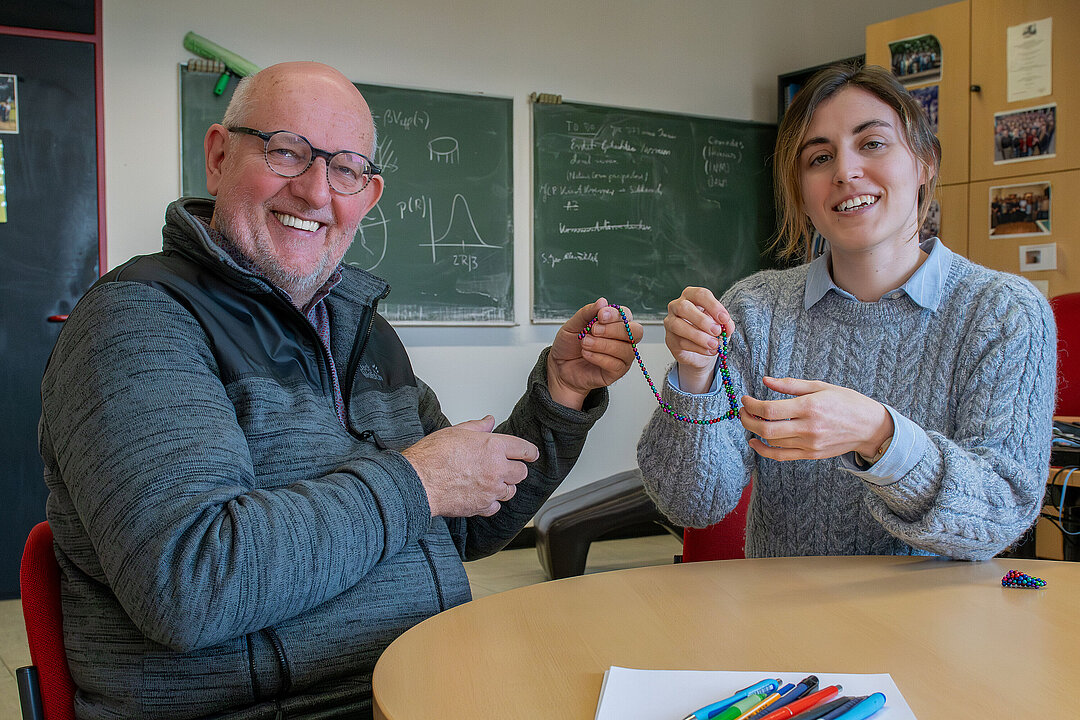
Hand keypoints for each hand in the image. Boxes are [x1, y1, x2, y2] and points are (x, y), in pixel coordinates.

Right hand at [402, 416, 539, 516]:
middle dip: (516, 469)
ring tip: (492, 481)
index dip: (530, 452)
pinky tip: (481, 496)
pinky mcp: (481, 506)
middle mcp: (497, 469)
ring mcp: (490, 490)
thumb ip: (478, 427)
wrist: (418, 481)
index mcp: (494, 447)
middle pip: (521, 472)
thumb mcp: (456, 432)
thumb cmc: (433, 455)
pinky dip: (491, 503)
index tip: (531, 454)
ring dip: (504, 486)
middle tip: (507, 467)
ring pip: (510, 491)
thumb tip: (489, 421)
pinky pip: (495, 507)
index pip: (523, 449)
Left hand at [547, 297, 642, 409]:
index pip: (626, 315)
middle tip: (593, 330)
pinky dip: (599, 358)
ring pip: (626, 349)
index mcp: (615, 324)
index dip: (615, 315)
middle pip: (636, 332)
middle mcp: (623, 339)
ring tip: (585, 343)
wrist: (559, 367)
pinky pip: (616, 364)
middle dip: (614, 330)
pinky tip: (586, 354)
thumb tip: (603, 301)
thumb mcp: (573, 325)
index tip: (600, 316)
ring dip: (602, 345)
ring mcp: (622, 357)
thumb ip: (587, 313)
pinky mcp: (616, 372)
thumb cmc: (569, 345)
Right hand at [663, 287, 734, 393]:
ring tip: (714, 344)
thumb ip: (725, 323)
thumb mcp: (720, 323)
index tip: (724, 318)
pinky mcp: (670, 339)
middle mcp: (677, 306)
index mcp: (691, 296)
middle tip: (717, 331)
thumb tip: (727, 326)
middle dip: (702, 320)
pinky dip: (698, 348)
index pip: (700, 294)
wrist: (700, 348)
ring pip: (678, 326)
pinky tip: (709, 350)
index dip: (713, 306)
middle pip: (684, 307)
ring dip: (698, 336)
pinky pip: (681, 342)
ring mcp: (670, 322)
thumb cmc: (708, 329)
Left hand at [739, 376, 893, 460]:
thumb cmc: (846, 402)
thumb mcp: (820, 386)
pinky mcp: (811, 455)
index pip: (770, 409)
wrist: (870, 427)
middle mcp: (809, 427)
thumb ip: (790, 385)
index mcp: (810, 407)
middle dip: (747, 419)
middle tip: (742, 410)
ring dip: (755, 431)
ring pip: (772, 442)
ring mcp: (810, 444)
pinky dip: (764, 450)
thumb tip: (766, 380)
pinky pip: (781, 456)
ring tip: (750, 420)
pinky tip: (755, 442)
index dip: (751, 405)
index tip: (745, 399)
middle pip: (766, 428)